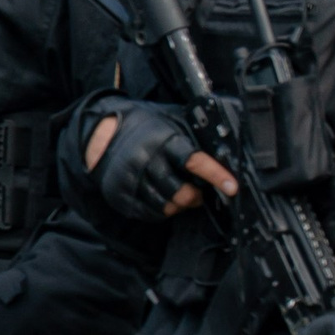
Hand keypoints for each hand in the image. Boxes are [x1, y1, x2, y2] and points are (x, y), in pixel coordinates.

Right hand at [85, 105, 235, 218]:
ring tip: (182, 196)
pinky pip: (150, 213)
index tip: (232, 187)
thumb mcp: (170, 120)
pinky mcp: (121, 195)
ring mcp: (131, 180)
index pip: (193, 160)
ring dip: (180, 205)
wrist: (102, 133)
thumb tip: (226, 151)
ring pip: (166, 206)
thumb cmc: (145, 127)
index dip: (215, 175)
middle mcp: (146, 160)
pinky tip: (165, 199)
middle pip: (180, 191)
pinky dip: (163, 211)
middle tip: (200, 193)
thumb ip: (195, 135)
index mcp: (163, 139)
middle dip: (196, 197)